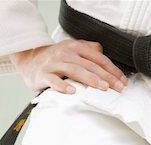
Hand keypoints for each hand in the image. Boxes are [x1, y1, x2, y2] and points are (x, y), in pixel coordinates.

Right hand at [9, 39, 128, 93]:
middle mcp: (66, 53)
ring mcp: (54, 63)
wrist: (28, 58)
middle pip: (90, 65)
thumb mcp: (73, 49)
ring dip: (91, 79)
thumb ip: (89, 50)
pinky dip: (62, 86)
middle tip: (118, 88)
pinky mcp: (43, 74)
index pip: (99, 59)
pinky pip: (53, 80)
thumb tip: (104, 53)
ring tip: (103, 88)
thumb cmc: (56, 57)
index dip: (112, 70)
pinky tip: (72, 91)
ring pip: (75, 71)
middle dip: (107, 77)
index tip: (123, 81)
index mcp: (76, 48)